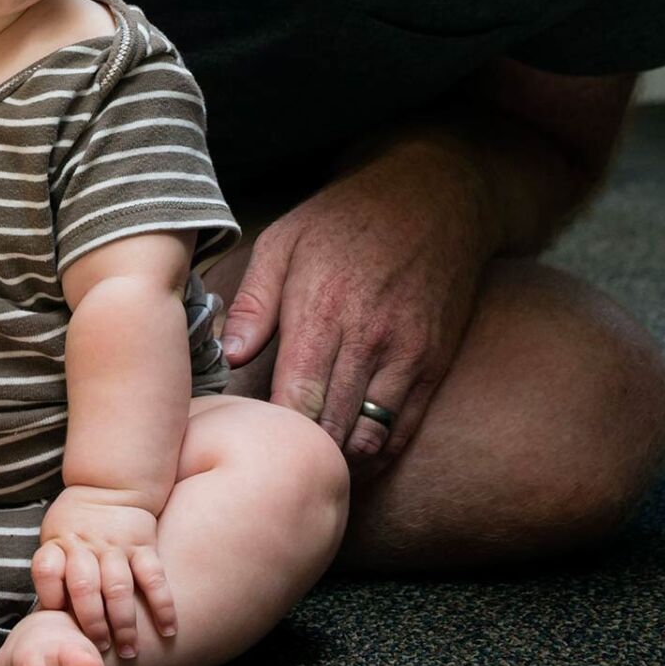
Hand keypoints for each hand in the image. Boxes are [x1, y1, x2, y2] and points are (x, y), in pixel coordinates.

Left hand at [35, 485, 172, 658]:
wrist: (110, 484)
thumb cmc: (76, 522)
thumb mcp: (53, 535)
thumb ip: (52, 568)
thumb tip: (50, 614)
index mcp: (59, 544)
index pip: (47, 570)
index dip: (49, 594)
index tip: (55, 615)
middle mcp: (87, 548)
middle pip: (85, 588)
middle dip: (92, 623)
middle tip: (99, 647)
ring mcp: (116, 548)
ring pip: (119, 588)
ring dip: (124, 623)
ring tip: (129, 650)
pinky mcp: (144, 546)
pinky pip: (154, 578)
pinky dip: (163, 605)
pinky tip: (168, 630)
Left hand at [216, 148, 493, 469]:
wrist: (436, 197)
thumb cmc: (344, 219)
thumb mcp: (282, 242)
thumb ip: (253, 303)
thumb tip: (229, 355)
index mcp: (322, 312)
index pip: (298, 398)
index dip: (276, 435)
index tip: (249, 447)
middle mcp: (369, 341)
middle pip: (332, 427)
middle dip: (301, 456)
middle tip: (269, 468)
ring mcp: (407, 356)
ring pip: (370, 438)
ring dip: (338, 461)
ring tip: (305, 468)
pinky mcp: (434, 364)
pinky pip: (404, 429)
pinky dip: (376, 454)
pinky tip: (347, 458)